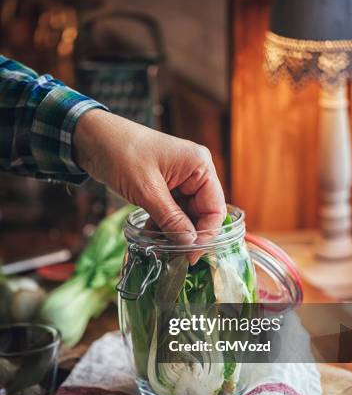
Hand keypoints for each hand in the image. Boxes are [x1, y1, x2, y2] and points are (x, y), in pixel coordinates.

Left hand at [73, 109, 225, 241]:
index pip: (215, 208)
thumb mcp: (147, 190)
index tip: (191, 256)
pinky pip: (171, 211)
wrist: (92, 137)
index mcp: (199, 166)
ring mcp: (179, 179)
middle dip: (189, 235)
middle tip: (175, 257)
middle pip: (202, 213)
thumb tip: (190, 244)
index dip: (206, 234)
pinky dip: (163, 225)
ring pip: (186, 215)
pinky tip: (151, 237)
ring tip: (161, 250)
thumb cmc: (121, 152)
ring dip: (174, 232)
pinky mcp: (164, 186)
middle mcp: (194, 172)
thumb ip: (171, 218)